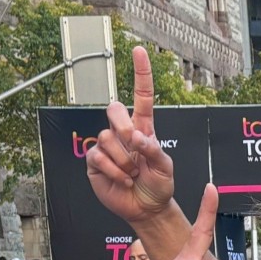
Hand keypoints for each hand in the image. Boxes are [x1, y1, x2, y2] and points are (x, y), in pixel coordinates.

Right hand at [86, 47, 176, 224]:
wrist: (147, 208)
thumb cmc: (159, 186)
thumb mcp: (166, 168)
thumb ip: (155, 150)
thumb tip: (137, 137)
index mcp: (144, 128)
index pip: (142, 96)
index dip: (141, 74)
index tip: (139, 51)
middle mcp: (123, 133)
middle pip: (114, 108)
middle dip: (124, 126)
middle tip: (135, 146)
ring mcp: (108, 146)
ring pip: (107, 137)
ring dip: (124, 160)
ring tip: (133, 173)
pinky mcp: (95, 162)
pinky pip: (98, 157)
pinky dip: (114, 171)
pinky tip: (123, 179)